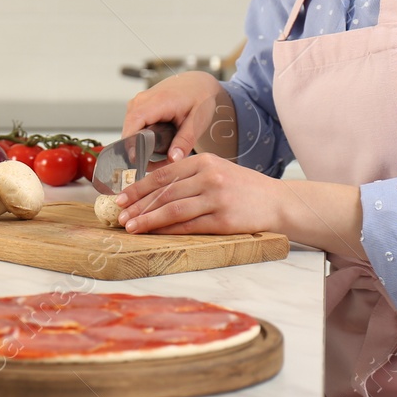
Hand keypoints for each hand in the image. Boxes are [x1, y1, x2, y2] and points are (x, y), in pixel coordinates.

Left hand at [113, 152, 290, 235]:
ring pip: (173, 209)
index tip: (120, 198)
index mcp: (204, 161)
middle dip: (138, 205)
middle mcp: (209, 176)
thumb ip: (189, 175)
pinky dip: (168, 231)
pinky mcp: (224, 220)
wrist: (278, 202)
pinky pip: (189, 226)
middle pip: (164, 192)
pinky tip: (155, 234)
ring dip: (148, 220)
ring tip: (131, 227)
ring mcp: (217, 198)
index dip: (138, 187)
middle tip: (119, 216)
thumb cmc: (244, 188)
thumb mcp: (217, 170)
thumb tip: (152, 186)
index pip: (163, 174)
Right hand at [122, 71, 233, 163]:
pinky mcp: (138, 106)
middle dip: (140, 151)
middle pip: (129, 130)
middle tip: (158, 165)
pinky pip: (133, 126)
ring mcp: (138, 102)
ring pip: (130, 130)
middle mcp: (143, 100)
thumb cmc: (199, 98)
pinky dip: (141, 138)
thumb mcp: (197, 122)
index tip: (136, 161)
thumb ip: (185, 141)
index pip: (134, 122)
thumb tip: (173, 159)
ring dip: (140, 145)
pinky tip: (157, 145)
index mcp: (158, 101)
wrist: (197, 83)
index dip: (131, 142)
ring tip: (161, 156)